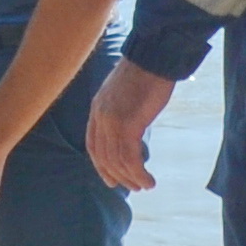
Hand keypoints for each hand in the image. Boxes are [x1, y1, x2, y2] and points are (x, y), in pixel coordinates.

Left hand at [85, 62, 172, 191]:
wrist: (153, 58)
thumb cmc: (144, 72)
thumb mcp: (122, 92)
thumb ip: (119, 110)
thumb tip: (129, 126)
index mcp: (97, 109)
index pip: (93, 145)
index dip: (101, 165)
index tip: (111, 178)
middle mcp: (100, 118)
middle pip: (104, 157)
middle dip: (117, 175)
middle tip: (131, 187)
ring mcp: (113, 122)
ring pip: (117, 161)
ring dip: (131, 178)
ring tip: (144, 186)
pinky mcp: (129, 125)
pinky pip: (131, 158)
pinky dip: (139, 173)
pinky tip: (148, 179)